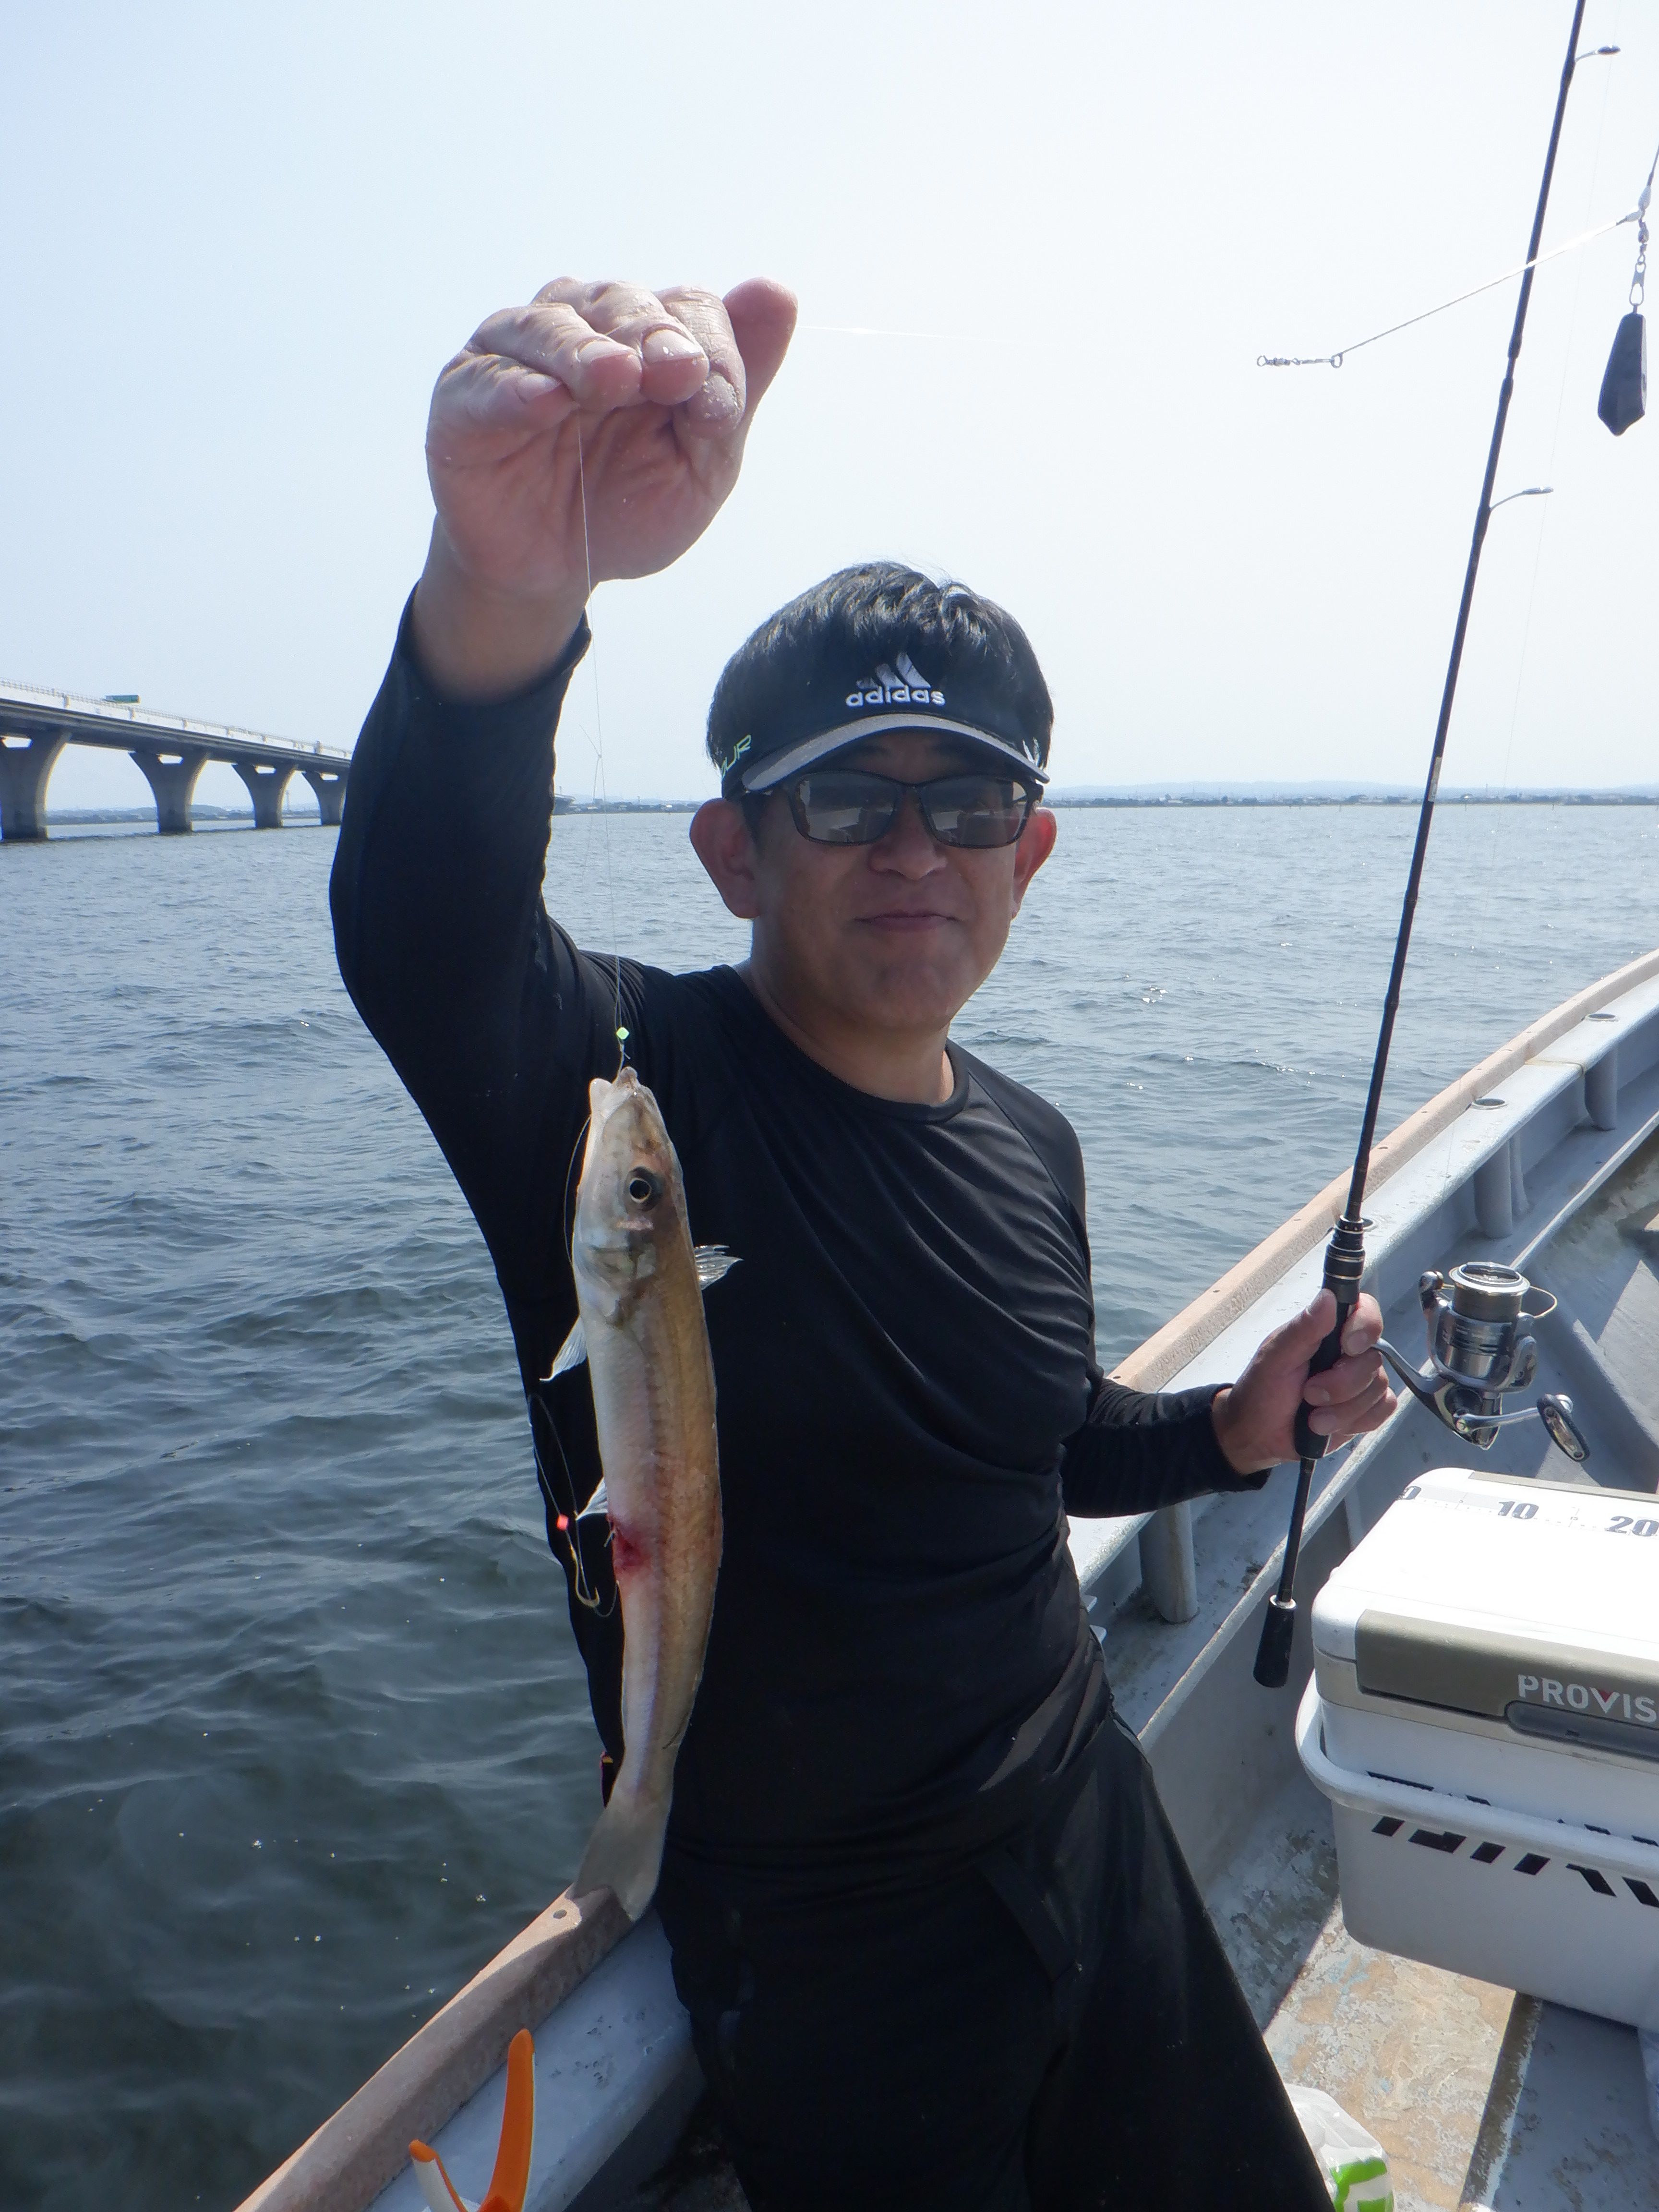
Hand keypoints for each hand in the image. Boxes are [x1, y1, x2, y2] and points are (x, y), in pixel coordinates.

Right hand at [412, 276, 796, 698]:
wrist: (555, 569)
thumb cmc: (628, 504)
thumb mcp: (702, 461)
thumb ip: (735, 387)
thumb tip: (778, 292)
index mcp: (646, 336)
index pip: (687, 310)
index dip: (712, 350)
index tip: (722, 407)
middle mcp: (582, 325)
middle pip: (622, 304)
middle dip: (653, 338)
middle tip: (676, 373)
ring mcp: (516, 352)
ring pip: (552, 328)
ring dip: (586, 352)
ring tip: (612, 378)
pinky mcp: (465, 395)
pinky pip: (489, 382)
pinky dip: (517, 389)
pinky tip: (546, 402)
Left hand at [1211, 1291, 1395, 1474]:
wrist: (1260, 1436)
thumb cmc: (1263, 1389)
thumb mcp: (1276, 1357)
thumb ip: (1303, 1329)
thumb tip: (1329, 1296)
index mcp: (1328, 1330)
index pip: (1366, 1311)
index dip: (1365, 1326)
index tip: (1347, 1346)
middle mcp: (1351, 1352)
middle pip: (1373, 1358)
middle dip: (1341, 1384)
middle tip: (1309, 1394)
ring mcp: (1362, 1381)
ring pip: (1378, 1388)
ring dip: (1343, 1410)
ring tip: (1313, 1418)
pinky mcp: (1368, 1409)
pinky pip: (1384, 1409)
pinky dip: (1356, 1421)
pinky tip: (1331, 1426)